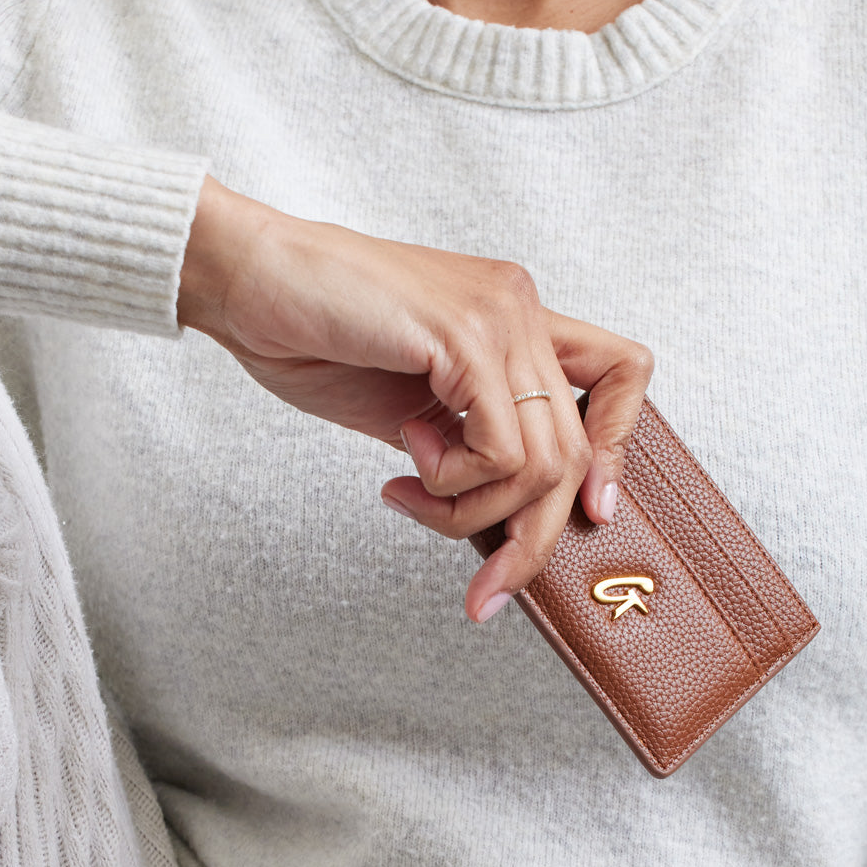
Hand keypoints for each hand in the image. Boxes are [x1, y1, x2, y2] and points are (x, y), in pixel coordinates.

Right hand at [179, 176, 653, 622]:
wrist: (245, 280)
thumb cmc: (311, 336)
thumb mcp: (409, 409)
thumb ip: (461, 445)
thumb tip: (497, 515)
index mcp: (513, 321)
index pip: (620, 374)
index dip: (617, 451)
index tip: (587, 513)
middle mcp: (520, 310)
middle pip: (577, 450)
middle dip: (530, 539)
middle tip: (485, 586)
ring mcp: (499, 317)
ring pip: (544, 462)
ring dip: (471, 512)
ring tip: (411, 495)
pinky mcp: (464, 336)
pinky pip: (500, 449)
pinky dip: (452, 482)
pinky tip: (405, 458)